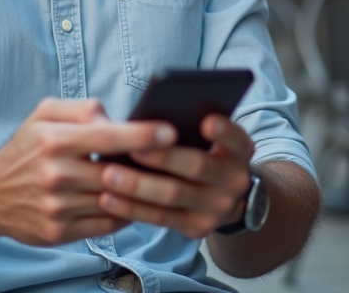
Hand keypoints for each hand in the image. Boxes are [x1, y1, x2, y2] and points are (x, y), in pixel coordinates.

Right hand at [0, 97, 177, 245]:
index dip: (143, 135)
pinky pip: (107, 224)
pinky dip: (124, 213)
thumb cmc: (26, 149)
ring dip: (140, 193)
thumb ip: (82, 108)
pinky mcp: (59, 232)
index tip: (171, 132)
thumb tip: (116, 118)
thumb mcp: (44, 114)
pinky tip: (134, 201)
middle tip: (178, 161)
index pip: (108, 137)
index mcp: (55, 140)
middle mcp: (56, 174)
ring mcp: (57, 207)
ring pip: (116, 201)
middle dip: (150, 168)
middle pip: (117, 173)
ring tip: (162, 181)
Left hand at [97, 114, 254, 238]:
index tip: (206, 121)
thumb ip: (193, 126)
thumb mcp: (214, 140)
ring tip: (108, 173)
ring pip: (173, 195)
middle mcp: (234, 180)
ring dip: (138, 185)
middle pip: (197, 166)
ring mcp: (216, 207)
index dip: (224, 131)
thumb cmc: (206, 154)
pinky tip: (108, 198)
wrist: (225, 200)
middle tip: (133, 148)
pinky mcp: (196, 228)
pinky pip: (160, 218)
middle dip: (163, 157)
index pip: (237, 138)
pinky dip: (132, 208)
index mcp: (240, 151)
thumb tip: (154, 119)